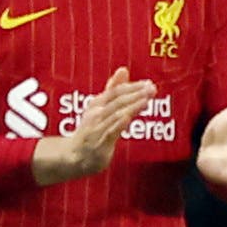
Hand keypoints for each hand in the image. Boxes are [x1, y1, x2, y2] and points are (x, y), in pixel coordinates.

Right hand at [31, 67, 154, 184]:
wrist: (74, 156)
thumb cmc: (91, 129)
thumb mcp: (100, 107)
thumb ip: (113, 89)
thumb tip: (123, 70)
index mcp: (98, 103)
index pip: (116, 91)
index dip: (133, 86)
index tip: (148, 83)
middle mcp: (96, 113)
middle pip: (117, 100)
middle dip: (135, 94)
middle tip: (151, 89)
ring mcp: (98, 128)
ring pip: (116, 114)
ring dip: (131, 106)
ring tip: (146, 99)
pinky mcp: (100, 144)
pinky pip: (110, 132)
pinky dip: (118, 124)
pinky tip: (128, 117)